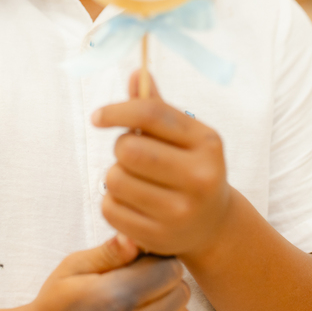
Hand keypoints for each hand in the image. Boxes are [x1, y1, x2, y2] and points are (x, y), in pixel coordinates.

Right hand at [28, 233, 191, 310]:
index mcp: (116, 298)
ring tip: (141, 302)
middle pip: (180, 292)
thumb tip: (135, 239)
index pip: (170, 269)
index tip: (142, 260)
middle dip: (165, 280)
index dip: (158, 258)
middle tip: (140, 280)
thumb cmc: (56, 304)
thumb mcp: (73, 267)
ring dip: (169, 306)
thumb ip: (109, 252)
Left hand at [93, 72, 231, 258]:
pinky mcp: (160, 236)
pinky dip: (111, 203)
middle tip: (131, 156)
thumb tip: (138, 73)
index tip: (98, 116)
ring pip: (115, 179)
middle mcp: (200, 177)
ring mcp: (181, 211)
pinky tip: (130, 203)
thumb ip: (157, 108)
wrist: (213, 225)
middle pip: (129, 149)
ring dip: (114, 176)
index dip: (118, 110)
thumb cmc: (190, 168)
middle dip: (121, 148)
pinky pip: (110, 209)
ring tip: (133, 180)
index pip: (152, 114)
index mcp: (207, 143)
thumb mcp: (183, 137)